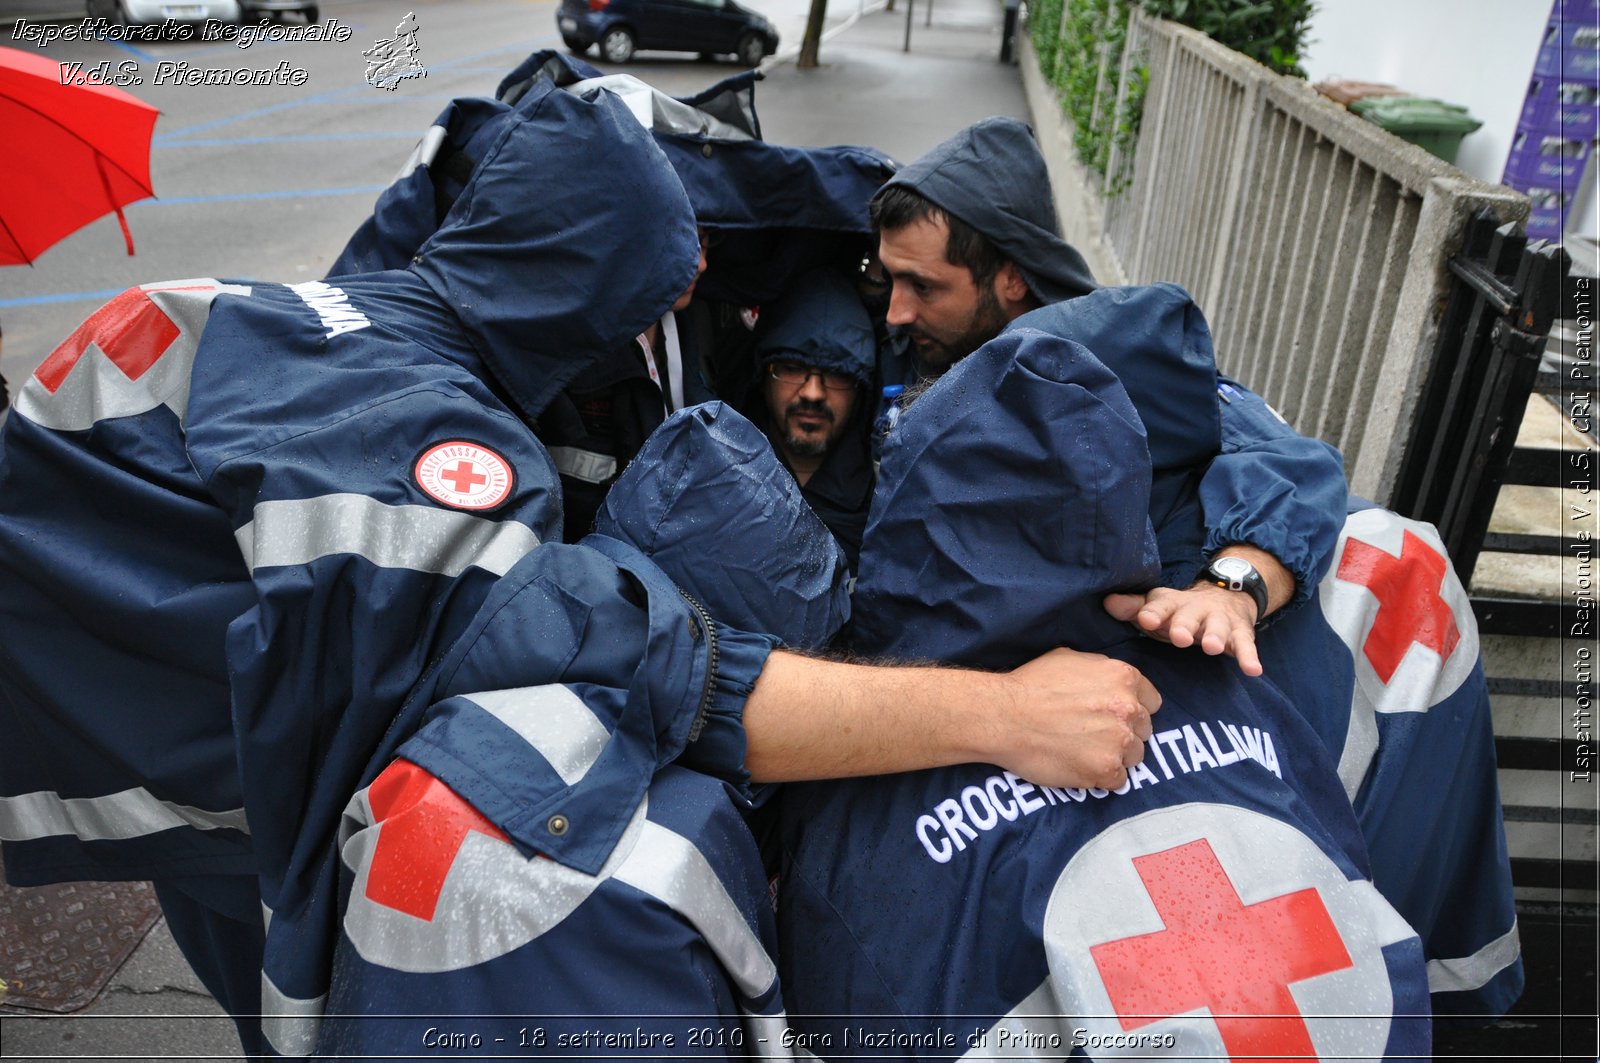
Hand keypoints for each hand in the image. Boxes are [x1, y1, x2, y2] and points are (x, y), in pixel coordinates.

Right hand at [988, 647, 1161, 789]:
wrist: (1003, 716)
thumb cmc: (1030, 685)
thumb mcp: (1071, 659)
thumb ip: (1102, 672)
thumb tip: (1112, 683)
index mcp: (1124, 678)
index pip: (1152, 702)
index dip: (1133, 710)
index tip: (1115, 717)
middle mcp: (1128, 708)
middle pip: (1144, 731)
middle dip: (1124, 734)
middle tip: (1094, 736)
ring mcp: (1119, 741)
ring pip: (1134, 757)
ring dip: (1114, 757)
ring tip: (1084, 752)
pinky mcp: (1105, 770)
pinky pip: (1117, 781)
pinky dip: (1100, 778)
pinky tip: (1078, 766)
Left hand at [1103, 584, 1263, 676]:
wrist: (1224, 596)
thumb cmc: (1178, 612)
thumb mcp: (1156, 607)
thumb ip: (1133, 608)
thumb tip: (1107, 602)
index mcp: (1171, 603)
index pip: (1160, 605)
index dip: (1153, 612)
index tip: (1145, 619)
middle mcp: (1196, 609)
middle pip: (1189, 616)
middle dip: (1184, 625)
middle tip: (1179, 636)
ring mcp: (1220, 621)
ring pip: (1218, 628)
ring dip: (1215, 636)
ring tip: (1211, 647)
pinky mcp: (1240, 633)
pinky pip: (1246, 645)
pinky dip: (1250, 657)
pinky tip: (1253, 670)